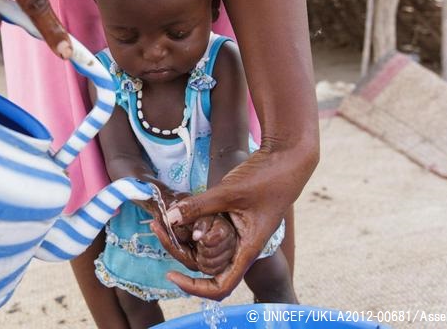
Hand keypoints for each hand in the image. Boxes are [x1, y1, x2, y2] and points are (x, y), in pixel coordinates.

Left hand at [154, 146, 317, 299]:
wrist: (286, 158)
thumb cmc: (267, 178)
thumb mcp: (229, 192)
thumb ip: (199, 206)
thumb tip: (168, 218)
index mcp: (247, 249)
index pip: (221, 286)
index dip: (194, 288)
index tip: (171, 274)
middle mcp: (242, 245)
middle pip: (208, 265)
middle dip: (181, 251)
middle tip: (160, 229)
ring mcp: (239, 232)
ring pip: (208, 246)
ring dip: (186, 236)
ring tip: (165, 221)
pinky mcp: (235, 218)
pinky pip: (212, 229)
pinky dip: (195, 223)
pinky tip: (181, 209)